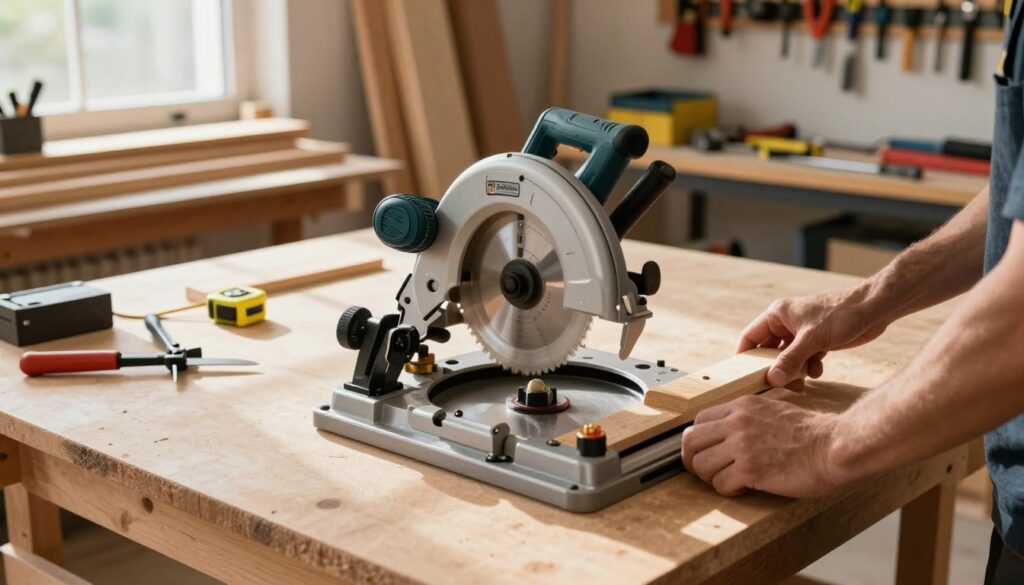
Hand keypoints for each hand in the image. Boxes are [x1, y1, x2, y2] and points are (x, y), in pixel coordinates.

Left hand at [681, 395, 842, 497]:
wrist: (834, 447)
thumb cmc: (811, 434)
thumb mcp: (773, 410)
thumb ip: (747, 417)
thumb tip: (726, 432)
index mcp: (742, 406)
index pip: (698, 420)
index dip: (698, 441)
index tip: (705, 452)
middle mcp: (737, 422)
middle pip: (690, 442)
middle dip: (693, 460)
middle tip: (707, 472)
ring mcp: (742, 445)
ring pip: (701, 465)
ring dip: (711, 478)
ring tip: (729, 480)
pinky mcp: (750, 469)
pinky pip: (720, 484)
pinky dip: (728, 491)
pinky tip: (743, 488)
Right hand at [738, 289, 888, 388]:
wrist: (874, 309)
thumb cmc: (841, 315)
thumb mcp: (812, 339)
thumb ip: (790, 360)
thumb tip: (773, 380)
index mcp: (777, 315)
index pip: (750, 337)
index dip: (744, 357)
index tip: (743, 376)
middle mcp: (786, 323)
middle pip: (768, 351)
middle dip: (773, 368)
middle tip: (777, 385)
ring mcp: (801, 333)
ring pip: (787, 357)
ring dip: (793, 371)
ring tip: (801, 383)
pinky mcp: (816, 341)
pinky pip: (803, 359)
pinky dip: (808, 368)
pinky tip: (817, 370)